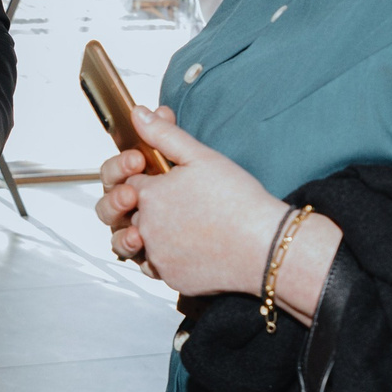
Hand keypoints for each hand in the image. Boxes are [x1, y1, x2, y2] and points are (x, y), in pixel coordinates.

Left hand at [96, 107, 286, 295]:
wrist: (263, 246)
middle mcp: (145, 227)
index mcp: (148, 195)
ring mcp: (156, 255)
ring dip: (148, 233)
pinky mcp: (171, 278)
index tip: (163, 176)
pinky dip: (165, 257)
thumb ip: (164, 134)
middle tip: (172, 202)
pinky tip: (187, 246)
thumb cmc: (237, 201)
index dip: (143, 175)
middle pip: (129, 212)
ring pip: (137, 243)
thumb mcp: (200, 156)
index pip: (128, 181)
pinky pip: (156, 267)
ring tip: (174, 226)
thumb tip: (139, 114)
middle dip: (143, 205)